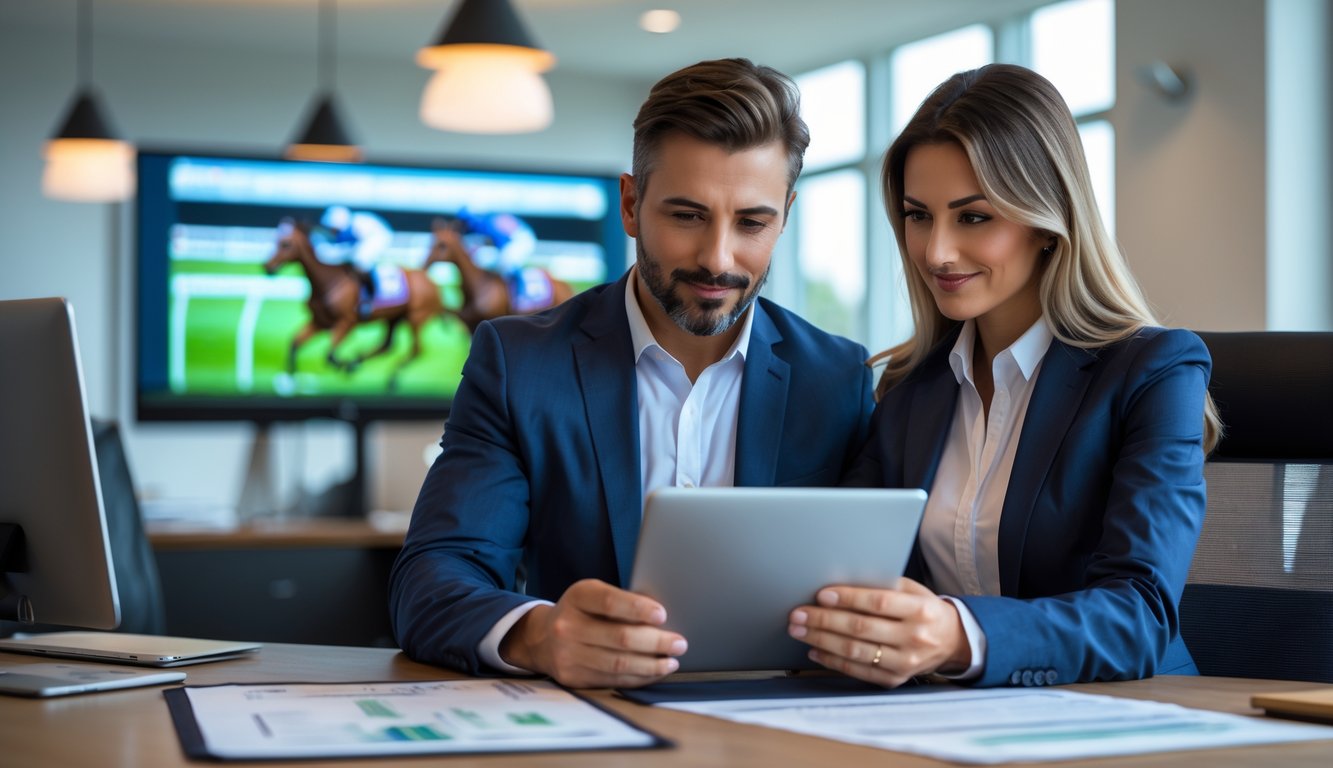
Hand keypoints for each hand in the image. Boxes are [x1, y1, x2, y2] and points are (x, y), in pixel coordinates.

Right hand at [499, 579, 686, 687]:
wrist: (542, 638)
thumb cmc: (581, 612)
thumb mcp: (593, 595)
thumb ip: (622, 603)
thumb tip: (662, 619)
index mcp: (577, 597)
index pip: (610, 602)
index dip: (638, 609)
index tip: (663, 615)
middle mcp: (568, 626)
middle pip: (619, 637)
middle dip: (656, 642)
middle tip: (679, 643)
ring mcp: (568, 655)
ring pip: (618, 664)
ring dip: (651, 665)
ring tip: (672, 661)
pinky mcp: (573, 678)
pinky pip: (613, 680)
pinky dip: (639, 678)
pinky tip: (655, 672)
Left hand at [787, 577, 970, 686]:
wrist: (952, 642)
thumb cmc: (924, 610)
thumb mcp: (913, 591)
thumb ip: (883, 586)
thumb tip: (840, 582)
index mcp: (920, 610)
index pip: (878, 603)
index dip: (848, 598)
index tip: (821, 595)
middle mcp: (914, 638)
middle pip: (861, 628)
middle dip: (824, 620)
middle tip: (798, 614)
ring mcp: (905, 662)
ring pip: (855, 651)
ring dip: (821, 640)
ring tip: (799, 630)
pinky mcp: (895, 679)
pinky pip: (858, 671)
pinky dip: (833, 661)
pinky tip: (815, 650)